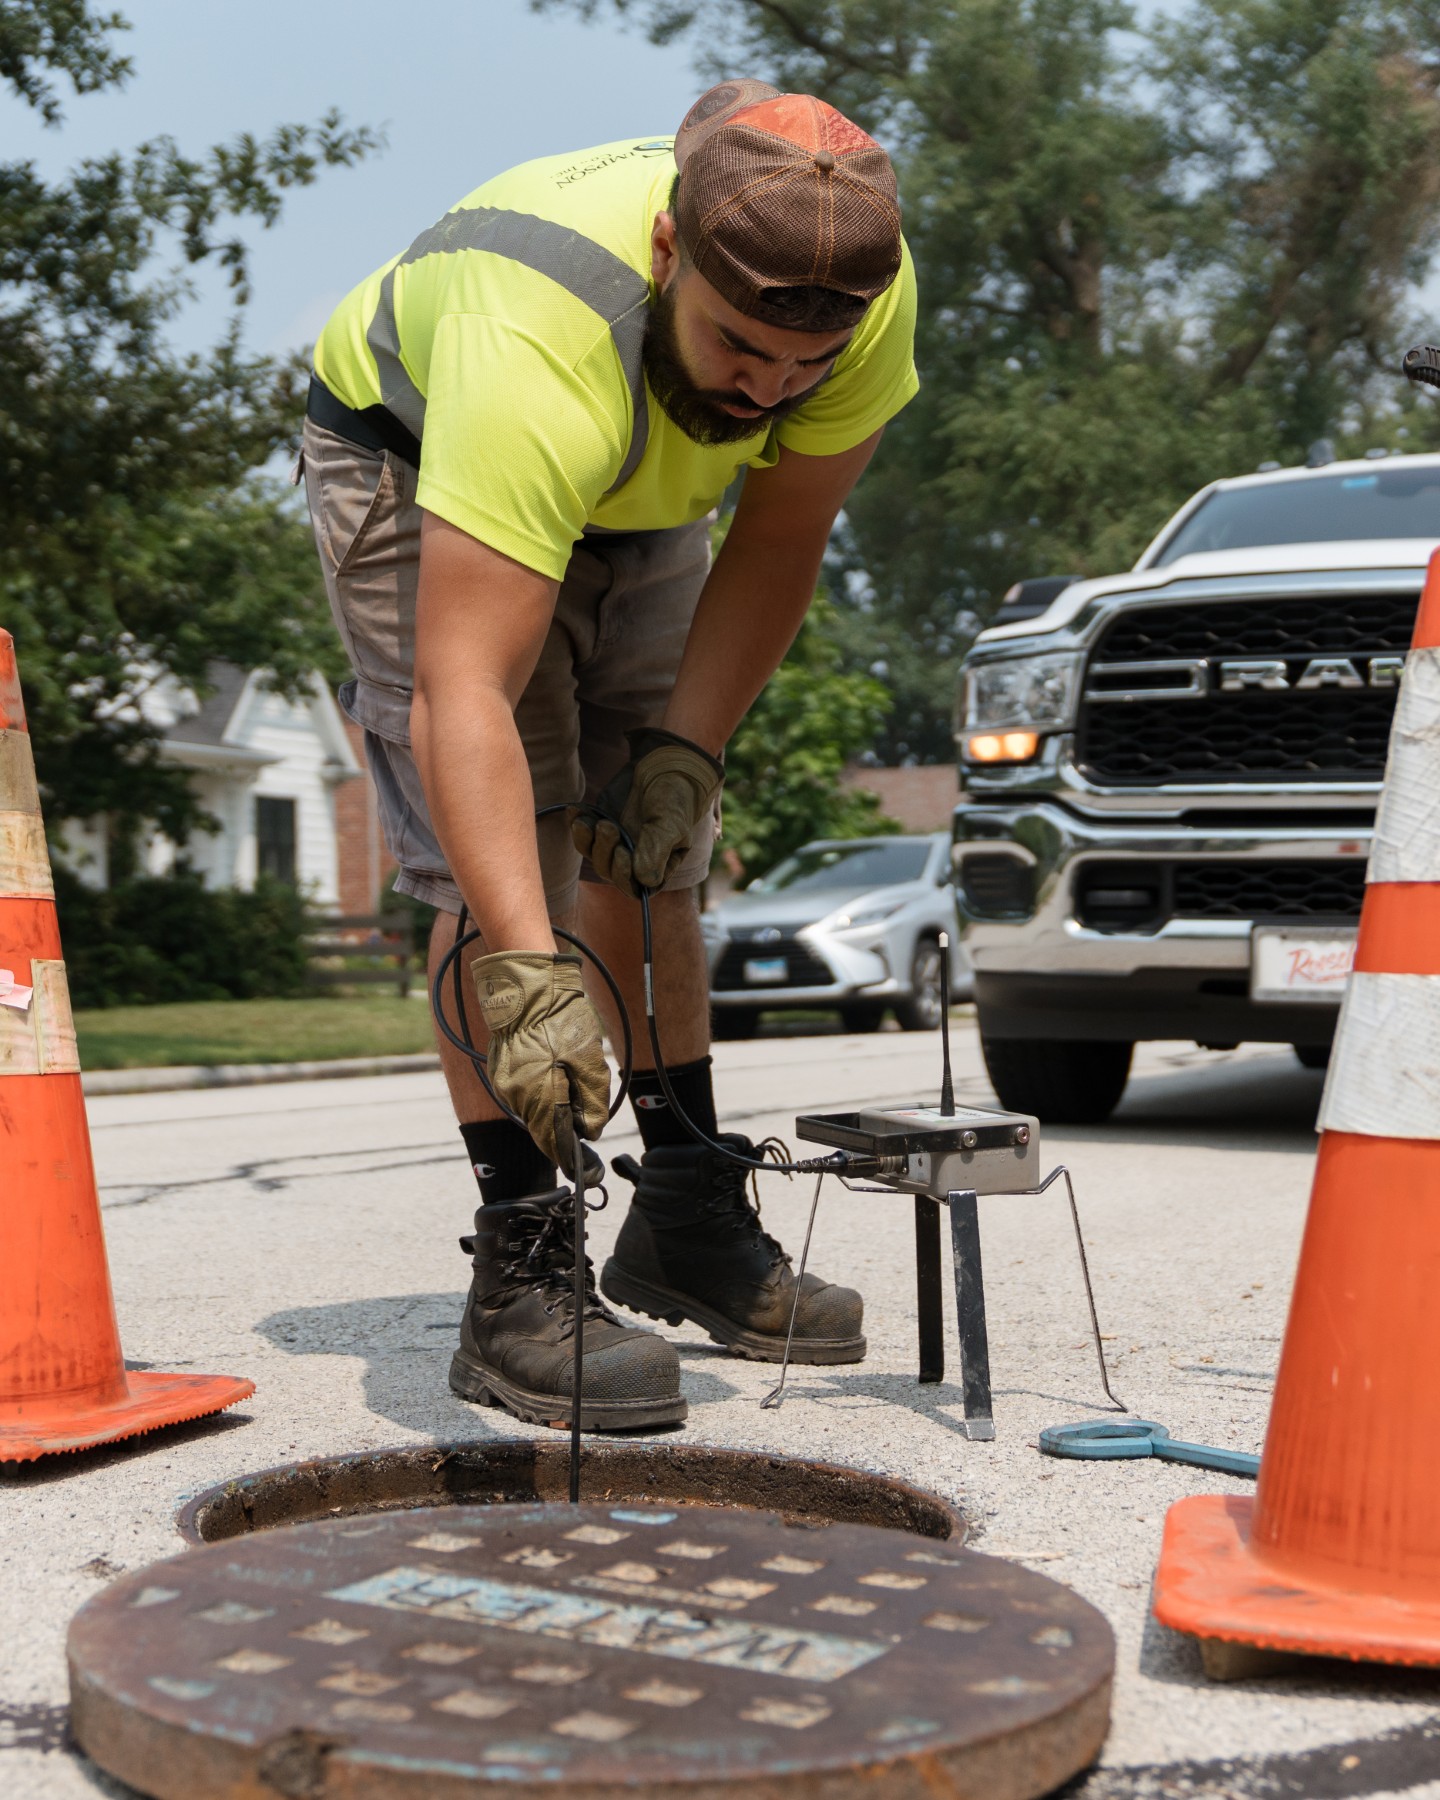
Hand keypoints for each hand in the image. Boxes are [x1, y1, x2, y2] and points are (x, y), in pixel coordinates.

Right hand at [471, 952, 609, 1165]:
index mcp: (538, 1096)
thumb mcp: (590, 1060)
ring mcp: (504, 1084)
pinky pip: (524, 1094)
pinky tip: (553, 1070)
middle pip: (545, 1128)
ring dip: (554, 1107)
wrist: (528, 987)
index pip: (554, 1143)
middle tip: (587, 1115)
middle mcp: (515, 1097)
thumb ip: (593, 1101)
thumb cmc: (562, 1020)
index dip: (572, 1158)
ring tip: (569, 1078)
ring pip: (535, 1111)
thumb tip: (592, 1130)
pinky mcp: (500, 1073)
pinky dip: (541, 1092)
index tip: (587, 1172)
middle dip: (566, 1127)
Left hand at [570, 727, 723, 897]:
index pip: (636, 886)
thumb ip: (657, 850)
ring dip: (586, 840)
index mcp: (657, 867)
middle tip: (607, 826)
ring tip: (587, 820)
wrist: (664, 768)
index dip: (624, 875)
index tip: (622, 851)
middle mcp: (634, 861)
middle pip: (610, 871)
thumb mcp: (671, 824)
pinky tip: (575, 809)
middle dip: (604, 852)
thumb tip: (642, 879)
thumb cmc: (675, 798)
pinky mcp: (600, 828)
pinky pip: (583, 833)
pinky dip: (576, 823)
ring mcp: (615, 845)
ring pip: (593, 854)